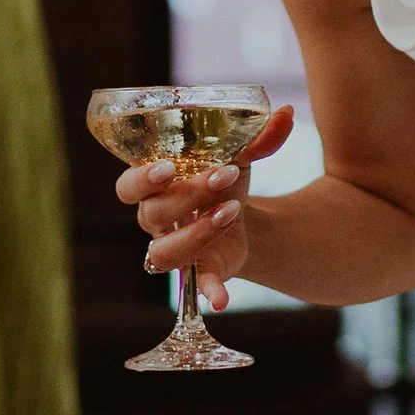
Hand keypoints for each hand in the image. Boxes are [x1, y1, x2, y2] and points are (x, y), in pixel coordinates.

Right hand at [114, 106, 297, 308]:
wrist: (243, 215)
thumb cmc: (224, 177)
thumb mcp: (239, 155)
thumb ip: (258, 137)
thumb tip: (286, 113)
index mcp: (155, 187)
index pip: (128, 186)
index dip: (141, 179)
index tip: (168, 167)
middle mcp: (157, 220)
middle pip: (151, 214)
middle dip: (187, 195)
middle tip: (224, 176)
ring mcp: (176, 248)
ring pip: (165, 253)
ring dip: (197, 232)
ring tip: (232, 211)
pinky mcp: (201, 270)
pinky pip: (196, 286)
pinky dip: (209, 293)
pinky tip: (222, 301)